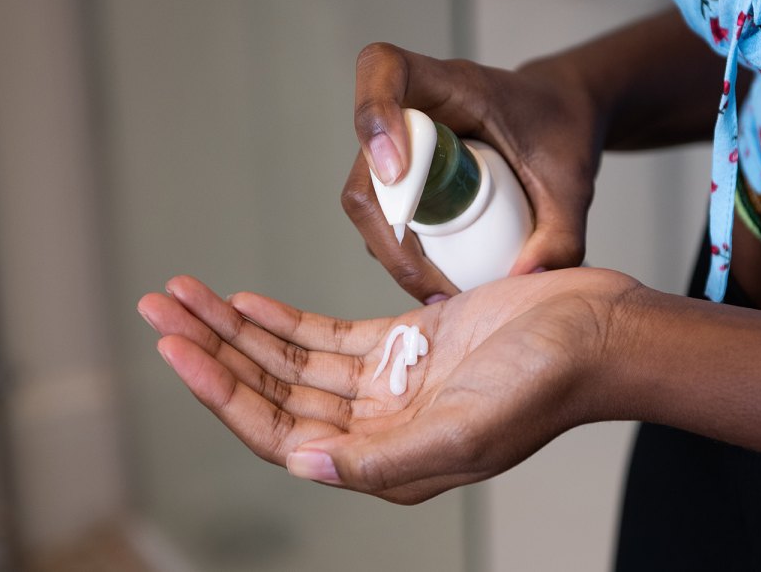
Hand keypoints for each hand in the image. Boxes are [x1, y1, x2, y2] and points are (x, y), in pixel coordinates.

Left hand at [137, 269, 641, 503]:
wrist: (601, 331)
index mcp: (387, 460)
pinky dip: (284, 320)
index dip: (222, 392)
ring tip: (186, 295)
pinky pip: (328, 337)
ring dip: (239, 329)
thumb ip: (381, 459)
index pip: (279, 433)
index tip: (177, 347)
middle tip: (159, 308)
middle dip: (214, 350)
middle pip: (274, 392)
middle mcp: (380, 427)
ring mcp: (391, 383)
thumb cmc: (548, 385)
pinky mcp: (408, 342)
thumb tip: (304, 466)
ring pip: (293, 361)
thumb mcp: (465, 433)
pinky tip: (246, 300)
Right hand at [344, 43, 601, 302]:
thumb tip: (525, 279)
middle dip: (386, 228)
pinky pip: (386, 219)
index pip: (385, 69)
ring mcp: (402, 149)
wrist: (562, 120)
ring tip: (441, 290)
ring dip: (392, 251)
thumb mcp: (573, 181)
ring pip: (368, 201)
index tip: (396, 170)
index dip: (374, 114)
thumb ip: (561, 233)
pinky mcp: (405, 180)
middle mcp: (413, 112)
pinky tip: (441, 280)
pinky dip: (404, 254)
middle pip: (364, 166)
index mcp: (451, 84)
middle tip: (432, 280)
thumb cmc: (563, 129)